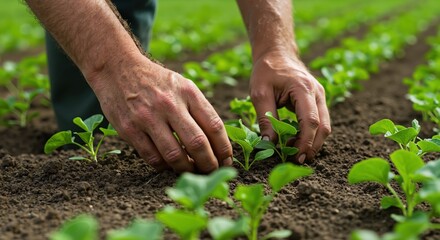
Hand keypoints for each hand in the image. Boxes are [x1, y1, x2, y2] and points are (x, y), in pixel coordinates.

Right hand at [88, 54, 232, 172]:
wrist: (117, 68)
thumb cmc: (157, 81)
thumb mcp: (183, 85)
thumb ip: (199, 109)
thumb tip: (218, 143)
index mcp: (188, 92)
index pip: (214, 126)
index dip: (224, 148)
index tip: (226, 161)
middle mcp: (169, 104)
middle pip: (197, 143)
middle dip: (209, 164)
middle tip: (211, 172)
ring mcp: (148, 117)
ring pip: (174, 155)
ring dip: (186, 169)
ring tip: (191, 171)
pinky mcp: (129, 129)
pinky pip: (152, 157)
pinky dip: (164, 167)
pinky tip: (169, 166)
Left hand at [249, 50, 330, 162]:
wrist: (277, 53)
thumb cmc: (266, 71)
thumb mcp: (259, 93)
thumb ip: (265, 119)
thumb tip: (269, 144)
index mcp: (303, 89)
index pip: (310, 121)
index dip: (305, 142)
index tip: (295, 156)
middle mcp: (317, 92)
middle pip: (323, 126)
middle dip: (312, 146)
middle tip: (298, 160)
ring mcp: (320, 96)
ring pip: (325, 125)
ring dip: (313, 142)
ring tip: (296, 154)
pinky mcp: (317, 100)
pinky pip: (320, 121)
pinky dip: (311, 134)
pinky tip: (297, 142)